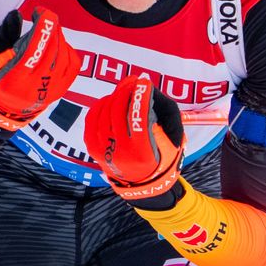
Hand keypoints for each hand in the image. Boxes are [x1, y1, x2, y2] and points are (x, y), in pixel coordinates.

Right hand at [0, 6, 83, 131]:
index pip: (34, 49)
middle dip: (50, 28)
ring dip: (59, 37)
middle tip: (45, 17)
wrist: (2, 111)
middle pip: (52, 50)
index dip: (42, 27)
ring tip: (49, 31)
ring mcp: (50, 90)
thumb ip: (4, 36)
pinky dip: (68, 50)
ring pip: (64, 56)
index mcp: (14, 79)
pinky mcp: (60, 90)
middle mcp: (35, 87)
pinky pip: (73, 66)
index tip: (41, 12)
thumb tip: (16, 15)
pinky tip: (59, 44)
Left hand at [83, 72, 184, 199]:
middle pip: (117, 112)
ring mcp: (104, 152)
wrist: (145, 183)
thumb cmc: (163, 155)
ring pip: (103, 113)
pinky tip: (110, 101)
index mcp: (143, 153)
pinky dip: (100, 106)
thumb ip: (166, 112)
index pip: (140, 119)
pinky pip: (92, 119)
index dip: (141, 97)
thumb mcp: (174, 137)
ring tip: (124, 91)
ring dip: (114, 96)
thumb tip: (147, 89)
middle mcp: (121, 154)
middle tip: (133, 82)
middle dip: (125, 91)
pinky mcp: (94, 149)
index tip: (144, 81)